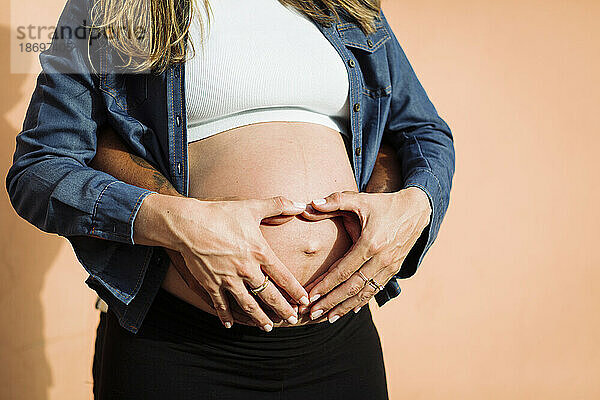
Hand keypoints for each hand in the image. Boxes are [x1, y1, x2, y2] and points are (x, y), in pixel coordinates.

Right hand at [134, 194, 309, 330]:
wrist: (188, 223)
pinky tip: (230, 325)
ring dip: (259, 318)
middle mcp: (246, 269)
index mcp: (260, 252)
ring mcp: (228, 279)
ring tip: (268, 328)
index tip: (304, 301)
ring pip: (248, 305)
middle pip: (269, 295)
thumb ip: (278, 205)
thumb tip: (301, 204)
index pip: (283, 277)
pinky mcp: (210, 284)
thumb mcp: (251, 206)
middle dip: (282, 310)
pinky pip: (220, 305)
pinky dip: (226, 316)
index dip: (296, 291)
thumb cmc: (220, 213)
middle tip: (292, 320)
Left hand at [299, 187, 431, 321]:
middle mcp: (381, 259)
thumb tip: (310, 205)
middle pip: (352, 287)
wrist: (417, 209)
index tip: (309, 296)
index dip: (325, 285)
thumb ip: (335, 201)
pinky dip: (362, 301)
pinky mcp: (394, 269)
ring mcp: (390, 266)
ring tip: (327, 318)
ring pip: (364, 293)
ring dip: (344, 307)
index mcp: (371, 243)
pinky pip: (376, 289)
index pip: (344, 270)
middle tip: (312, 314)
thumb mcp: (360, 199)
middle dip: (331, 302)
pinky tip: (349, 310)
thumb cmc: (384, 204)